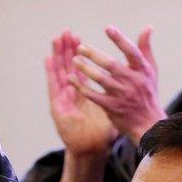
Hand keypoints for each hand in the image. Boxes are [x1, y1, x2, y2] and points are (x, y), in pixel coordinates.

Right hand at [45, 30, 117, 156]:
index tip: (78, 38)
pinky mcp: (58, 106)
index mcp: (86, 93)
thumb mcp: (115, 111)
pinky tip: (48, 60)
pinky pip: (54, 86)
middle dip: (66, 49)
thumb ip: (122, 96)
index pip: (82, 68)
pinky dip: (51, 72)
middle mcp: (73, 94)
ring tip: (56, 39)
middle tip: (65, 32)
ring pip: (60, 72)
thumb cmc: (101, 133)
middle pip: (68, 67)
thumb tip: (133, 85)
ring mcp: (64, 99)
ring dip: (57, 55)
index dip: (79, 54)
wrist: (90, 149)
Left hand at [70, 26, 164, 144]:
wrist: (148, 123)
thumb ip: (145, 49)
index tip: (107, 28)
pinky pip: (93, 95)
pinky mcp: (112, 107)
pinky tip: (70, 79)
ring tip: (73, 60)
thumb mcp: (151, 70)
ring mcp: (122, 95)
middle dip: (95, 55)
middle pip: (112, 65)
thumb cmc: (148, 93)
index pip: (131, 51)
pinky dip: (81, 87)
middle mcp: (133, 81)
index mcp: (143, 70)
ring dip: (86, 69)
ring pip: (101, 79)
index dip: (120, 39)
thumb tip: (147, 28)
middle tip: (80, 47)